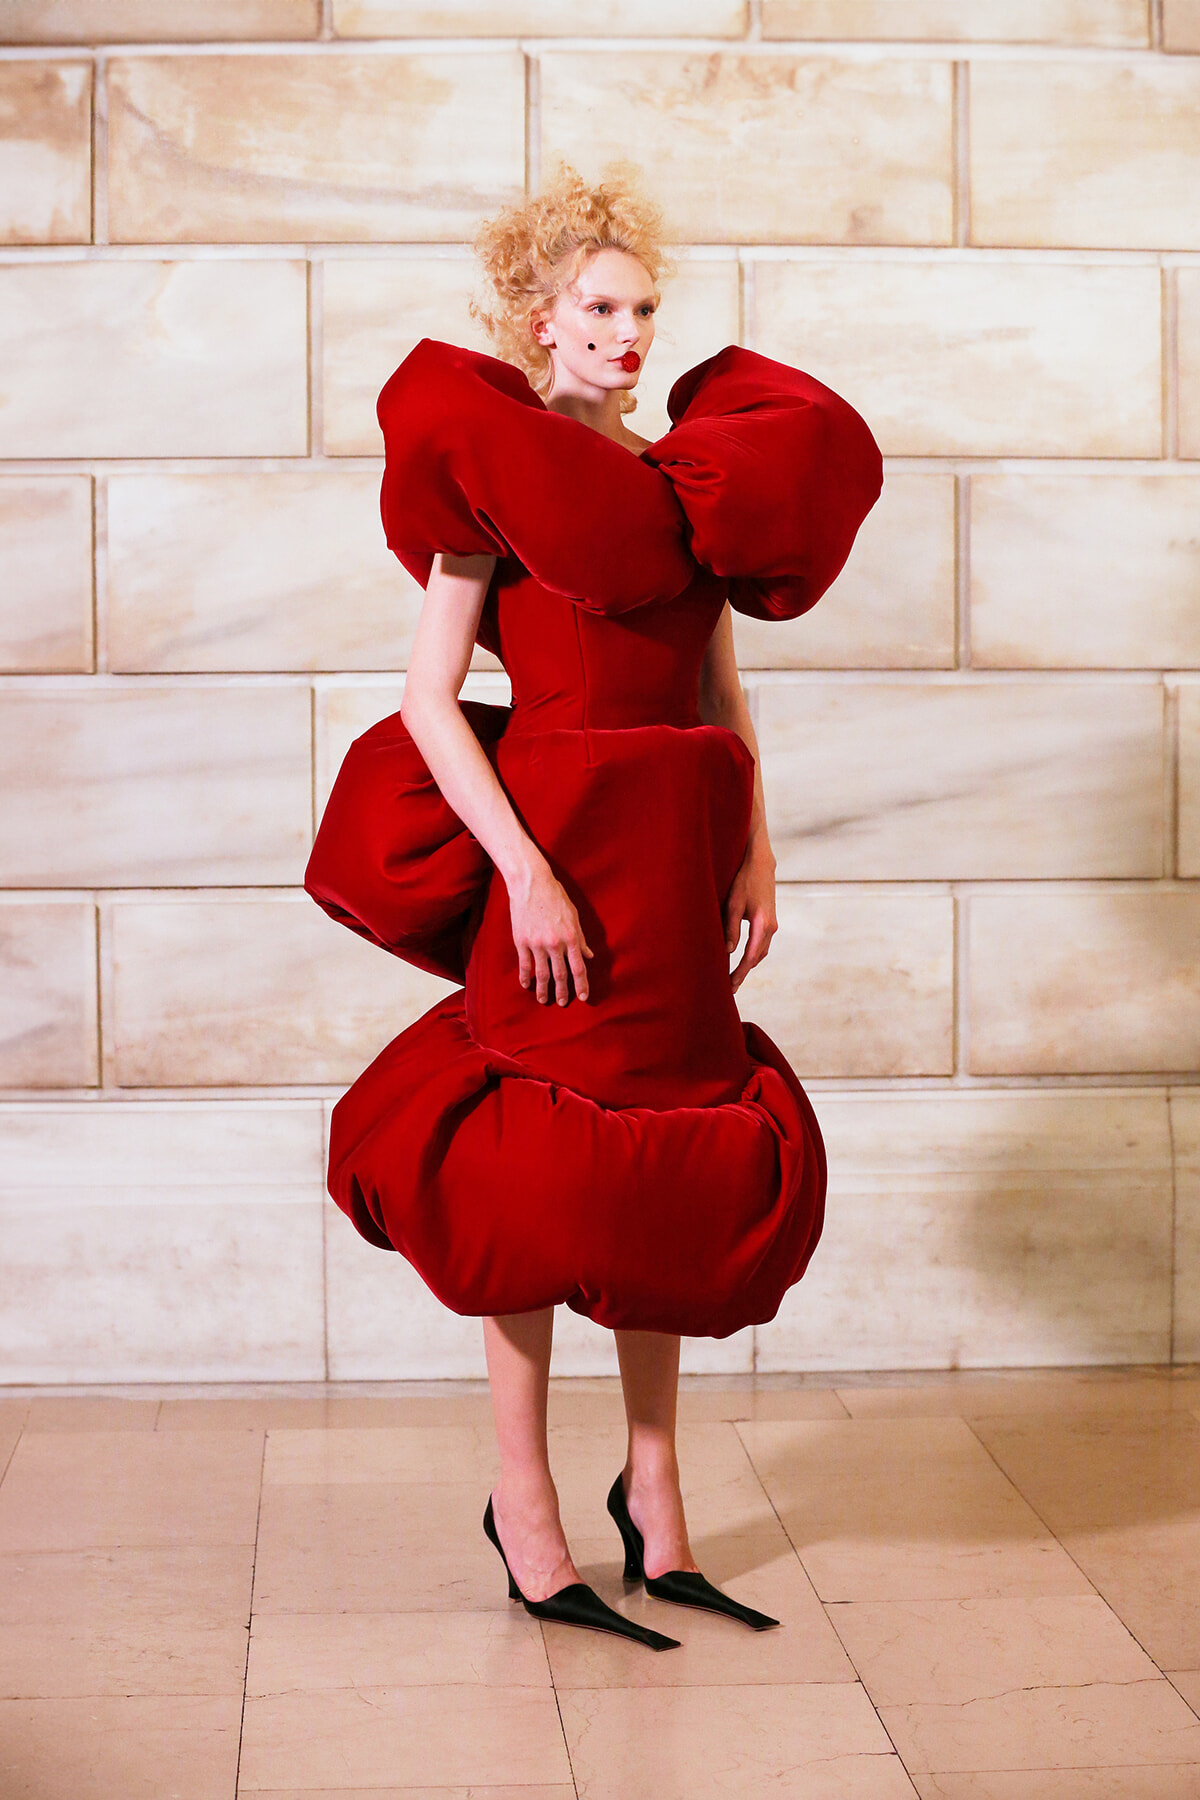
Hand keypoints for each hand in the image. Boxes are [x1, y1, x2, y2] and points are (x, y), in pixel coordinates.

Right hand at [509, 858, 593, 1005]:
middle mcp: (555, 943)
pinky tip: (526, 985)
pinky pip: (524, 964)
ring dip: (543, 990)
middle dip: (563, 991)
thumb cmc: (556, 896)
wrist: (531, 883)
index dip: (582, 984)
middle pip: (561, 974)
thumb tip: (589, 955)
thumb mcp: (574, 915)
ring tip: (544, 1000)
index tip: (583, 997)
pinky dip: (525, 977)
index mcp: (571, 937)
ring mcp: (537, 943)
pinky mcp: (522, 941)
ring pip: (541, 973)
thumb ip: (581, 938)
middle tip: (562, 1003)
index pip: (579, 967)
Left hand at [725, 836, 776, 993]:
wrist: (761, 864)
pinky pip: (762, 943)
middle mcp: (771, 927)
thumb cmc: (744, 881)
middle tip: (730, 987)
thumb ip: (731, 927)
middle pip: (757, 958)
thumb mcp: (733, 904)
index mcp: (762, 925)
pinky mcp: (770, 920)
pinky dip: (753, 954)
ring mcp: (772, 924)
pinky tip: (742, 959)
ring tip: (734, 976)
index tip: (731, 986)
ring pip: (761, 951)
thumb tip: (728, 951)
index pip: (750, 956)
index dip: (740, 973)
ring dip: (749, 964)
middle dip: (743, 973)